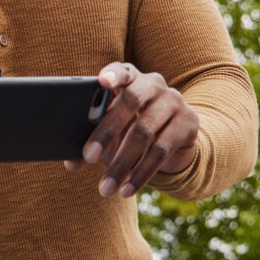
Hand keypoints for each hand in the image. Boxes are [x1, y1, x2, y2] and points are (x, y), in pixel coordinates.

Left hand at [66, 61, 199, 197]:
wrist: (174, 139)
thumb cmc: (130, 130)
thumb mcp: (111, 134)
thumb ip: (90, 142)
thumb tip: (71, 164)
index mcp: (130, 78)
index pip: (122, 70)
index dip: (113, 74)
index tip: (102, 82)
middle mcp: (153, 84)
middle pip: (130, 101)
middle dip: (106, 131)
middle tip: (89, 157)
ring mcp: (174, 101)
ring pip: (144, 132)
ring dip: (122, 163)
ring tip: (106, 188)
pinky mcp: (188, 122)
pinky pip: (161, 150)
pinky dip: (141, 173)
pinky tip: (127, 189)